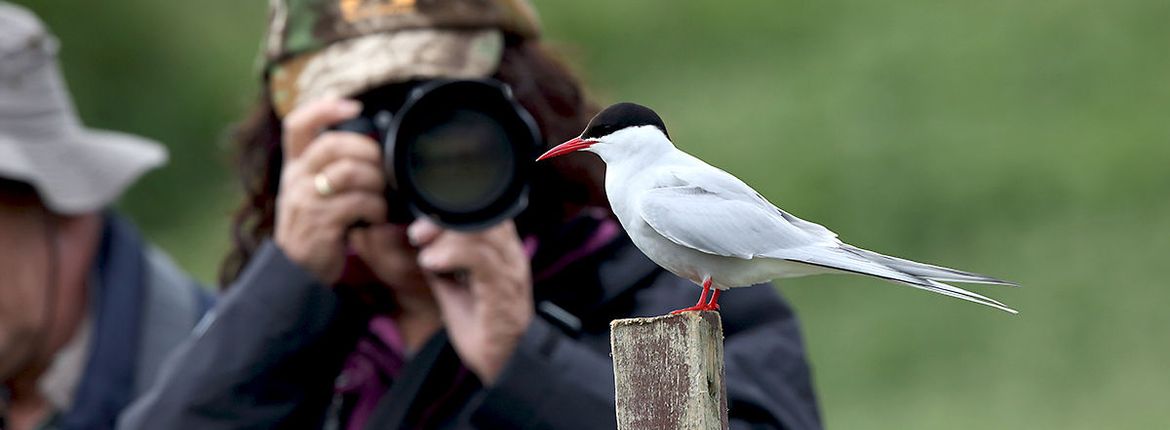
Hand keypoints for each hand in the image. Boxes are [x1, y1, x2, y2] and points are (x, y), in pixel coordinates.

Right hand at [274, 98, 386, 283]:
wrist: (297, 271)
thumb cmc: (315, 226)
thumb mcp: (313, 190)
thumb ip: (329, 165)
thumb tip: (366, 138)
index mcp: (294, 166)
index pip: (297, 124)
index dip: (324, 109)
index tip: (353, 106)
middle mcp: (295, 179)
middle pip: (331, 145)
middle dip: (366, 151)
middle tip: (381, 166)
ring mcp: (305, 201)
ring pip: (348, 173)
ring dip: (375, 182)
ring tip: (380, 196)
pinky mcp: (320, 223)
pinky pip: (357, 203)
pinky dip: (375, 208)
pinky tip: (376, 216)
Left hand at [407, 218, 532, 383]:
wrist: (500, 363)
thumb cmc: (480, 325)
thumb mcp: (455, 286)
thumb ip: (444, 262)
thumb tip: (422, 243)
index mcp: (503, 251)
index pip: (487, 211)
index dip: (455, 208)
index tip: (423, 221)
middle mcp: (512, 257)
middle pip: (486, 216)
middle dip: (447, 218)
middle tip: (419, 232)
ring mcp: (510, 274)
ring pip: (483, 234)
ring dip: (446, 236)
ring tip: (423, 249)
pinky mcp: (504, 294)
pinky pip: (482, 262)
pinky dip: (454, 255)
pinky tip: (432, 263)